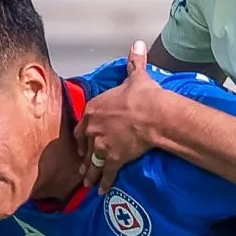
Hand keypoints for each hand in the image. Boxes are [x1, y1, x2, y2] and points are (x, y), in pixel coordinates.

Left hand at [76, 42, 165, 189]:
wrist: (153, 115)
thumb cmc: (143, 95)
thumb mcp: (136, 77)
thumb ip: (134, 62)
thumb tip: (137, 44)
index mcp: (94, 109)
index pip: (82, 124)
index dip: (83, 133)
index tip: (84, 139)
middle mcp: (93, 128)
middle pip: (84, 145)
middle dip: (83, 156)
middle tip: (82, 165)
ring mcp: (101, 145)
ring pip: (91, 162)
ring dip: (89, 173)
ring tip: (86, 182)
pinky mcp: (112, 159)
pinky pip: (105, 174)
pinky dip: (103, 183)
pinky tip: (100, 191)